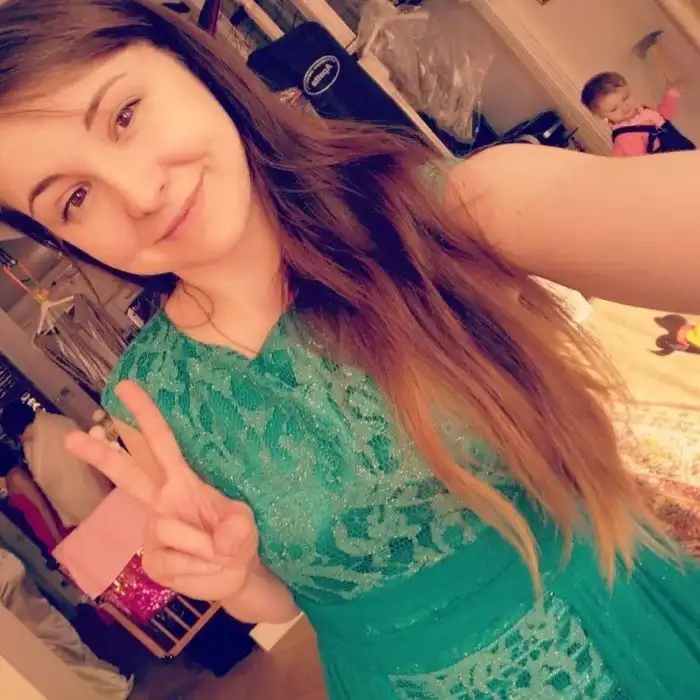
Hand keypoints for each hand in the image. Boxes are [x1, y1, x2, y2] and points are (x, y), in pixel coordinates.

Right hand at [65, 380, 259, 600]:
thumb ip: (237, 527)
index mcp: (182, 481)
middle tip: (70, 438)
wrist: (237, 575)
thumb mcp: (246, 523)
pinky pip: (171, 560)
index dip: (146, 415)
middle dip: (101, 456)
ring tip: (215, 553)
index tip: (125, 388)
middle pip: (128, 475)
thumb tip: (218, 542)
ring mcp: (153, 531)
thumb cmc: (238, 537)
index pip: (162, 443)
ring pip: (167, 527)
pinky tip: (201, 568)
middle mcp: (161, 501)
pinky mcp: (152, 560)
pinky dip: (196, 568)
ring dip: (202, 545)